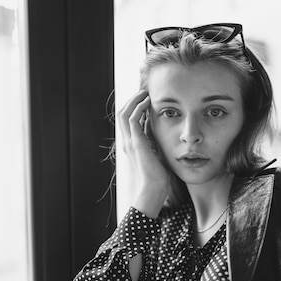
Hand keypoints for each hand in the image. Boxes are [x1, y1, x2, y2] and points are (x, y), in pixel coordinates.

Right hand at [118, 90, 169, 216]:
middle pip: (121, 113)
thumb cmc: (158, 175)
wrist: (154, 188)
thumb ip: (153, 141)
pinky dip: (138, 108)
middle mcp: (126, 141)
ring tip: (145, 93)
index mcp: (130, 144)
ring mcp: (129, 142)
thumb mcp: (155, 153)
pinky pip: (132, 119)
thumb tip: (158, 129)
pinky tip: (148, 102)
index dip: (133, 107)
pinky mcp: (136, 143)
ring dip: (134, 100)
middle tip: (144, 92)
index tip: (145, 99)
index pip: (126, 120)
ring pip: (124, 113)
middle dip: (132, 100)